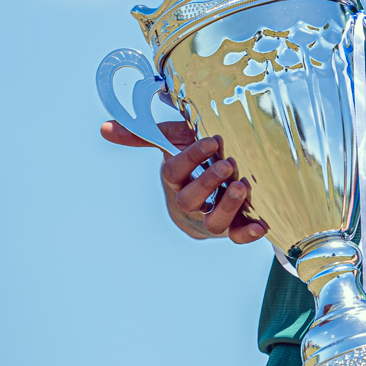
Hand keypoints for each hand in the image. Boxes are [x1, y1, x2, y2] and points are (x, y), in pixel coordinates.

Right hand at [100, 120, 267, 244]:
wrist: (207, 195)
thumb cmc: (192, 164)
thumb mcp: (172, 142)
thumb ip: (144, 134)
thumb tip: (104, 128)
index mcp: (175, 181)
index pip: (175, 172)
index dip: (191, 158)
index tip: (212, 140)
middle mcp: (189, 205)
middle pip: (191, 200)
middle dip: (208, 183)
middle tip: (227, 164)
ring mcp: (210, 220)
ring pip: (214, 221)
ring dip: (228, 206)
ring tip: (242, 186)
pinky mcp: (231, 231)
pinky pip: (237, 237)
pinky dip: (248, 234)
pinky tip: (262, 224)